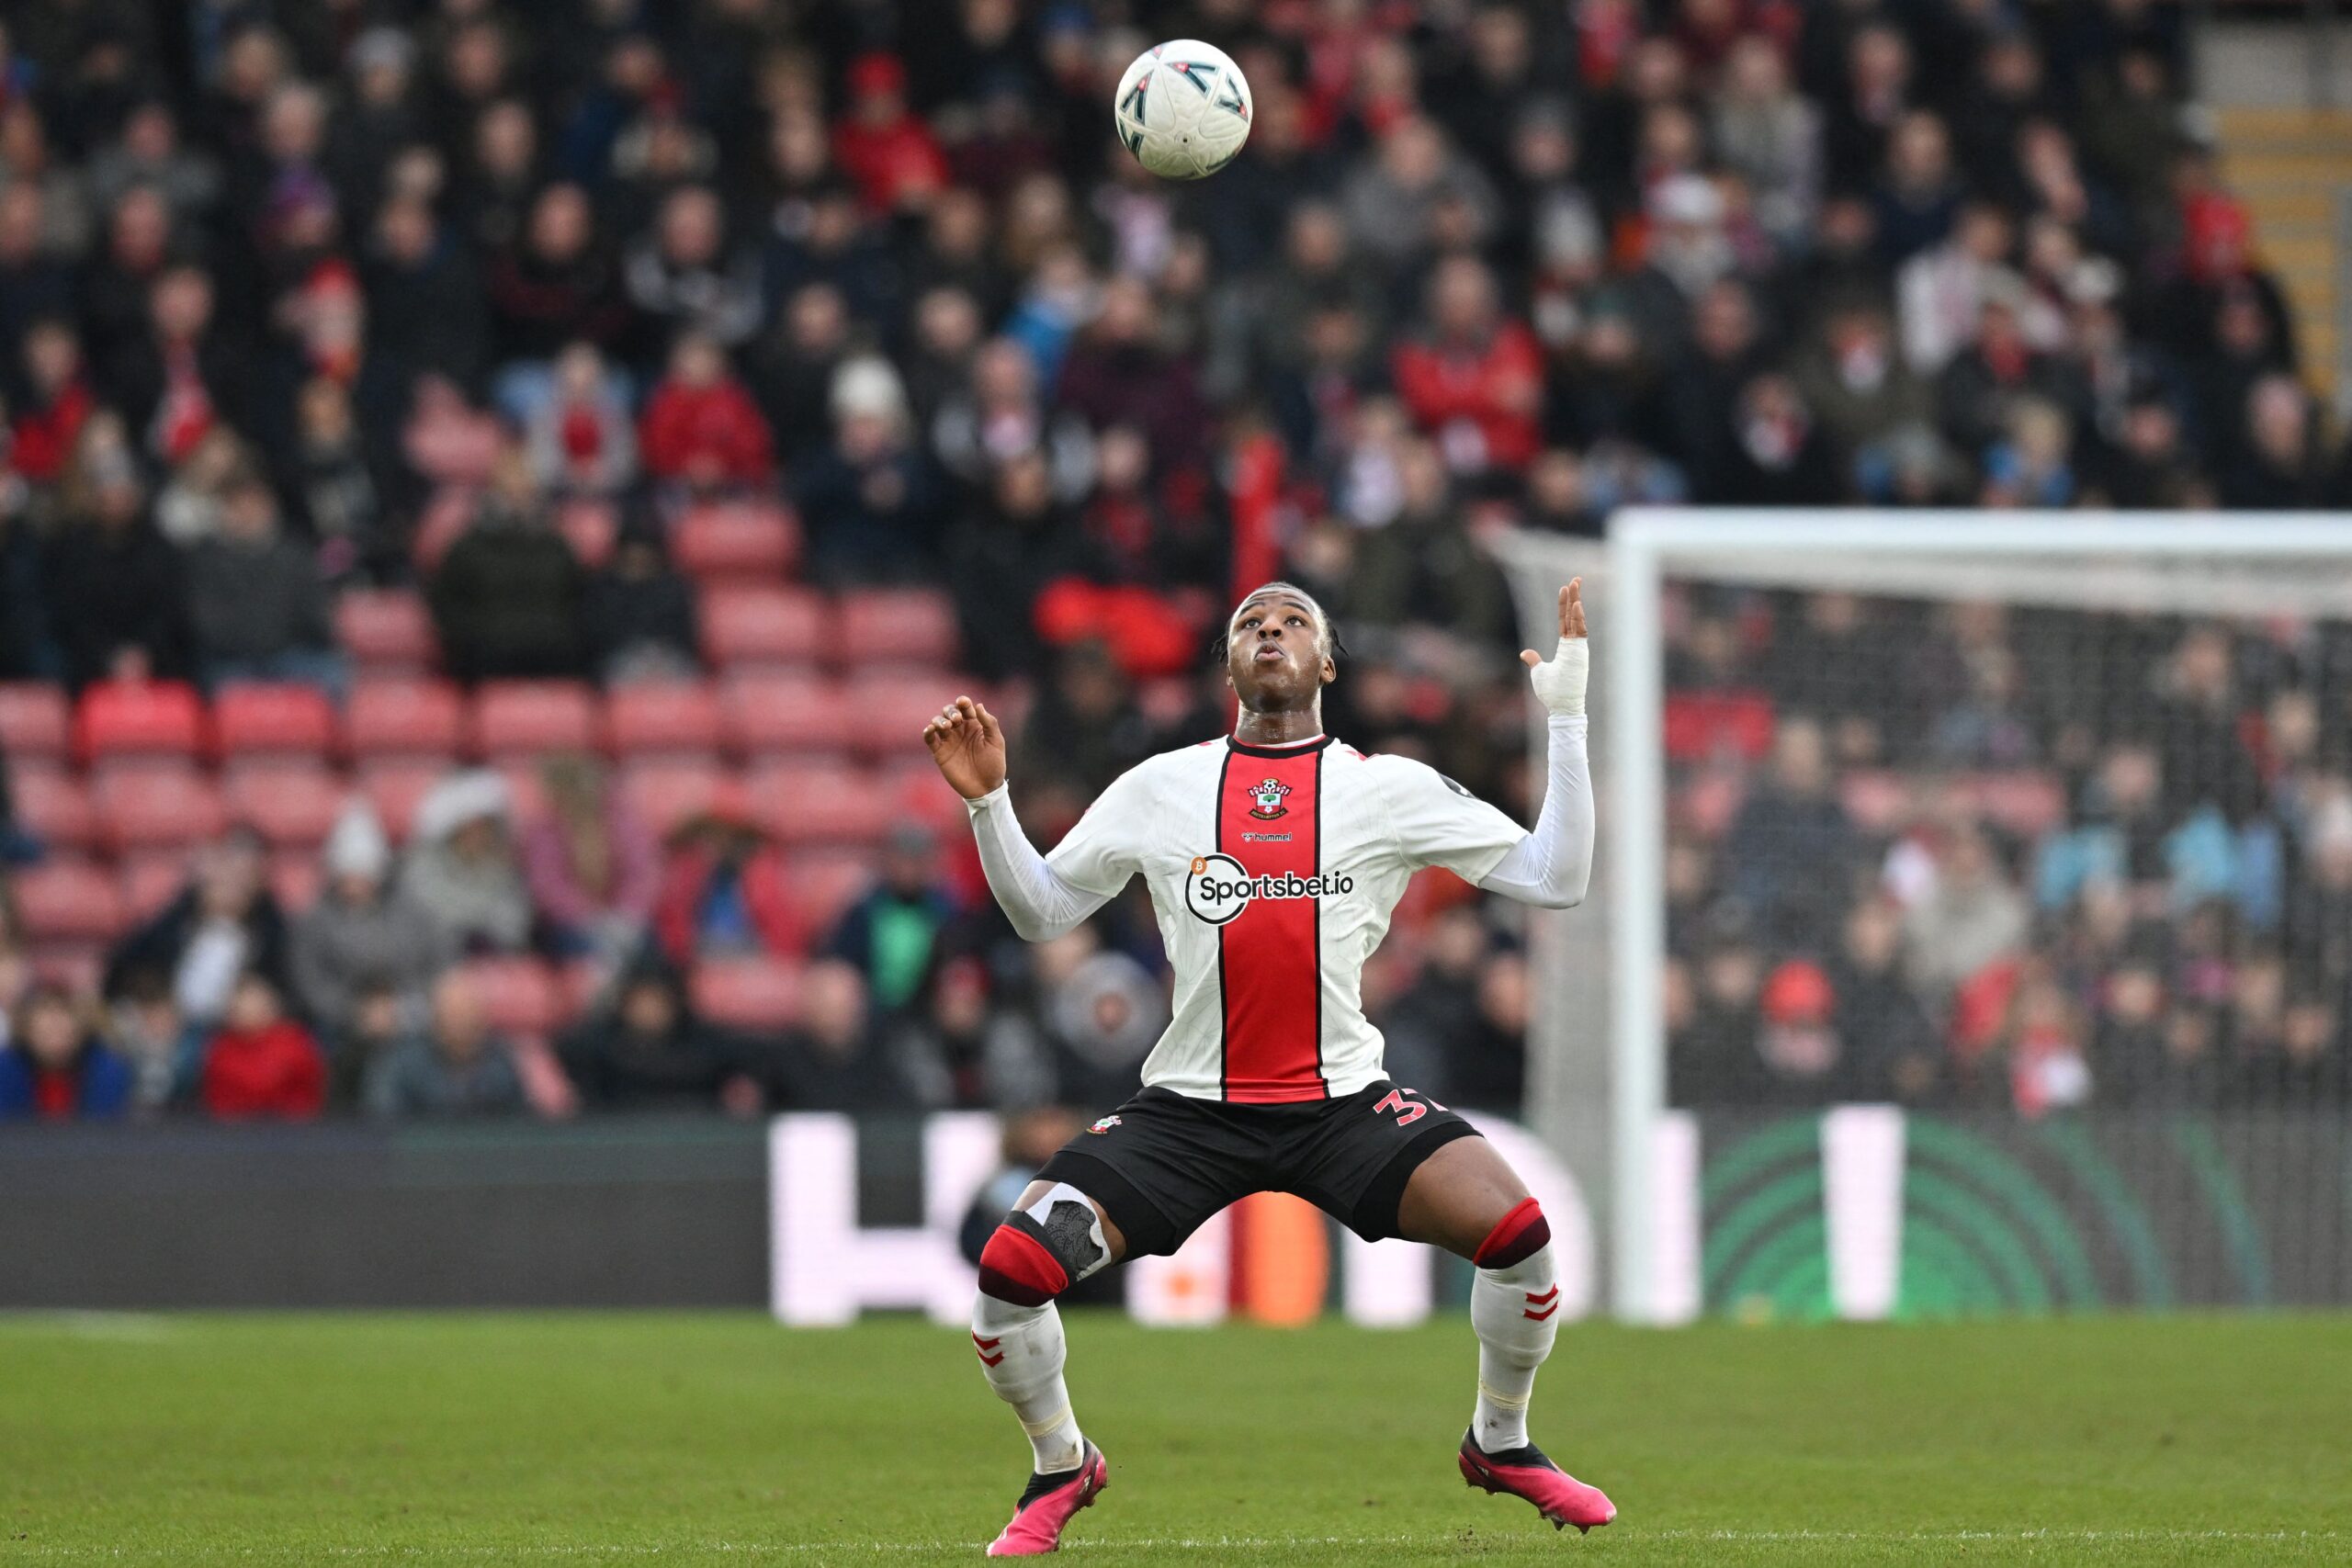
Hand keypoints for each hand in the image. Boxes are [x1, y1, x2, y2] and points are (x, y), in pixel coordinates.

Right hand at [923, 694, 1007, 799]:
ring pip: (938, 723)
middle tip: (956, 720)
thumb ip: (989, 723)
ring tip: (946, 726)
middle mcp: (960, 731)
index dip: (963, 702)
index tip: (963, 702)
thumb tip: (978, 705)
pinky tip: (930, 730)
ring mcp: (949, 741)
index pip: (966, 708)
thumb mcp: (996, 742)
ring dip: (939, 720)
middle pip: (949, 712)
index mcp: (974, 726)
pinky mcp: (940, 753)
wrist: (985, 788)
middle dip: (950, 711)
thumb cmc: (994, 765)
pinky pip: (930, 739)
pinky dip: (928, 732)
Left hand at [1519, 578, 1588, 716]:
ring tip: (1575, 583)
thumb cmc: (1552, 692)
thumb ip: (1535, 659)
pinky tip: (1576, 603)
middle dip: (1574, 596)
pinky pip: (1580, 631)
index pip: (1565, 621)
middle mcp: (1574, 645)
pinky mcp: (1580, 653)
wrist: (1561, 706)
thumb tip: (1525, 652)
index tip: (1565, 588)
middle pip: (1573, 615)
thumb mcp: (1539, 672)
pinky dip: (1579, 618)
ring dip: (1576, 601)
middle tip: (1576, 578)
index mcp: (1566, 647)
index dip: (1565, 604)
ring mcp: (1578, 648)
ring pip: (1577, 619)